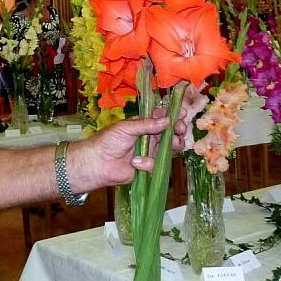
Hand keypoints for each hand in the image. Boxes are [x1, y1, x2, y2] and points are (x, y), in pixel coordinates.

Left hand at [67, 107, 187, 192]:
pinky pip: (155, 165)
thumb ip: (146, 125)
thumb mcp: (126, 128)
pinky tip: (135, 162)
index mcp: (143, 125)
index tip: (183, 113)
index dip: (173, 116)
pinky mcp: (147, 167)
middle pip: (170, 133)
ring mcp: (149, 153)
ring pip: (168, 149)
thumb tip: (167, 120)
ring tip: (175, 142)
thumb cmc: (109, 140)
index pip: (161, 118)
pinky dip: (147, 163)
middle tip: (181, 128)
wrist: (98, 163)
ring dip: (173, 145)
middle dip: (178, 130)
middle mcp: (149, 138)